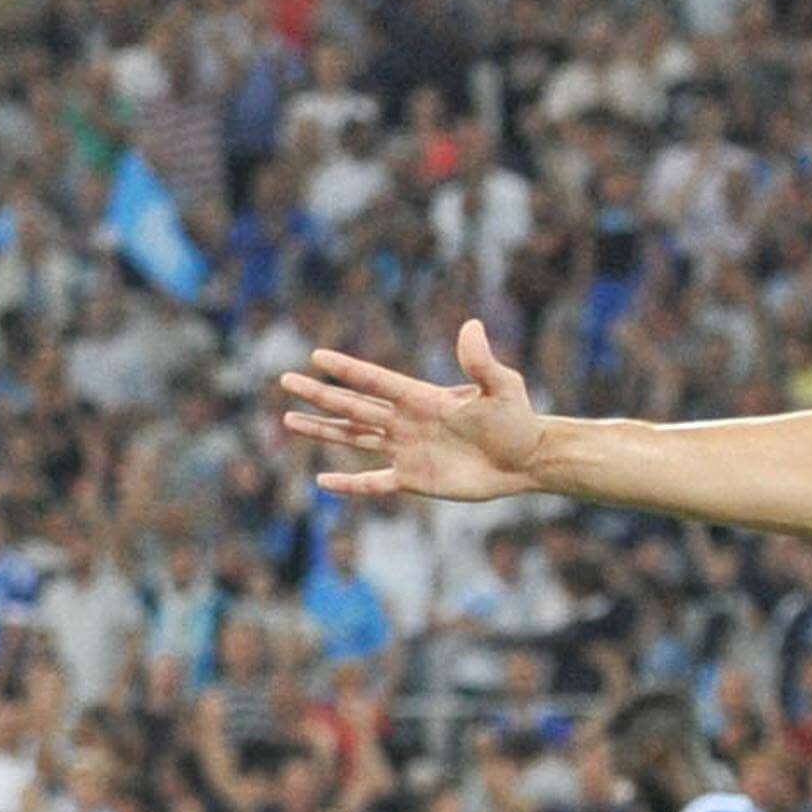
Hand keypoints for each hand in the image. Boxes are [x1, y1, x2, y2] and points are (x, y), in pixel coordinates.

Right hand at [276, 321, 548, 502]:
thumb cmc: (517, 419)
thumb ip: (481, 362)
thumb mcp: (502, 387)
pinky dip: (351, 485)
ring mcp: (406, 449)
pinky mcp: (414, 478)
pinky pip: (375, 482)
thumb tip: (471, 325)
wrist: (525, 459)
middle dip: (320, 394)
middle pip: (353, 405)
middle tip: (285, 380)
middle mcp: (406, 421)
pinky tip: (323, 482)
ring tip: (289, 419)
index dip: (347, 369)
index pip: (375, 380)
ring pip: (354, 437)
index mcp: (421, 397)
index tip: (316, 356)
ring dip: (323, 429)